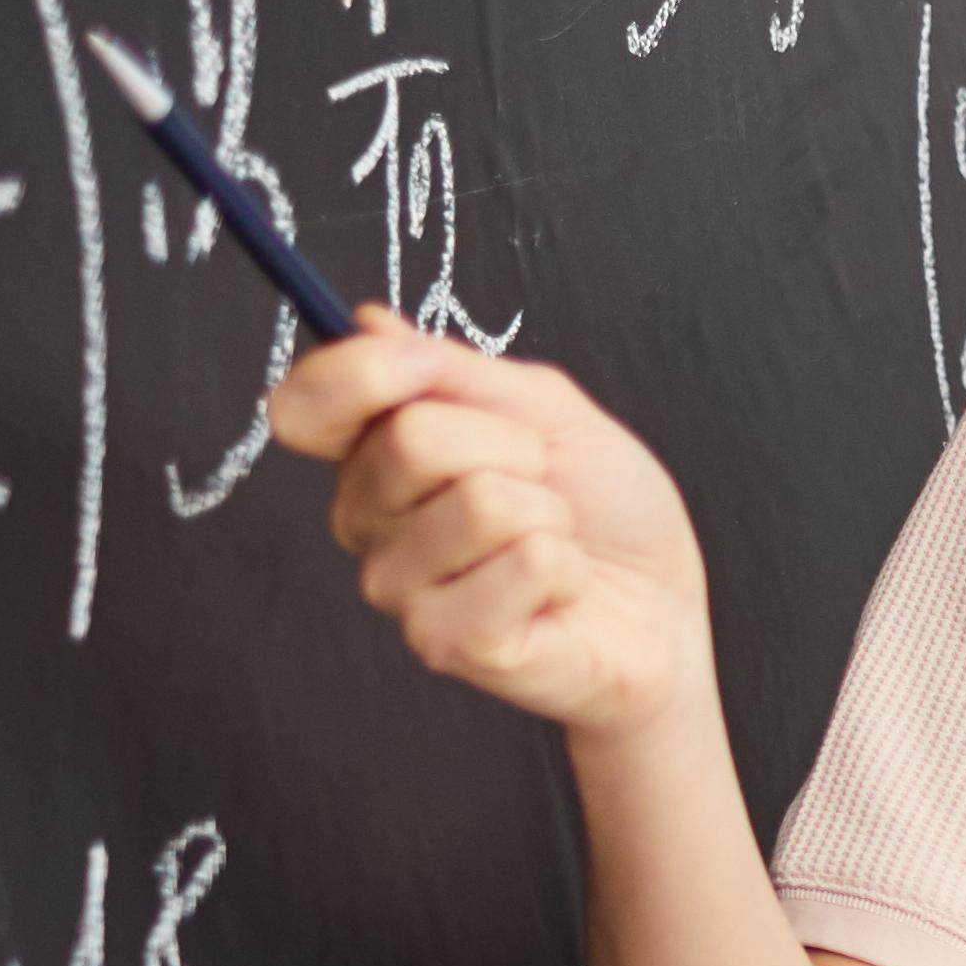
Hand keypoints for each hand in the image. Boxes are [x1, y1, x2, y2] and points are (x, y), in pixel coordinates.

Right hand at [266, 313, 712, 739]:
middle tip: (540, 479)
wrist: (660, 604)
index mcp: (374, 455)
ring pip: (481, 503)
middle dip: (512, 444)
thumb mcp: (543, 408)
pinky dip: (567, 565)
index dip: (361, 371)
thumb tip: (366, 323)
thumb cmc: (603, 508)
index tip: (427, 365)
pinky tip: (558, 591)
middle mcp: (367, 521)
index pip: (305, 406)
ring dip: (549, 511)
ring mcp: (398, 588)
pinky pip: (525, 562)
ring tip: (552, 539)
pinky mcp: (445, 642)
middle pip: (411, 438)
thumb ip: (454, 369)